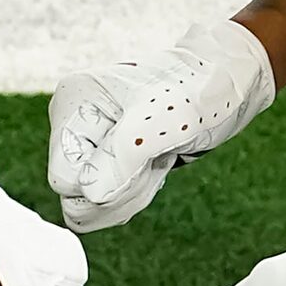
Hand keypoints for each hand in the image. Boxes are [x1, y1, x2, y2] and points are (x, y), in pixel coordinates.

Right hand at [44, 18, 274, 232]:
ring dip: (131, 192)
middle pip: (75, 194)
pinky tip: (154, 165)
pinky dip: (135, 193)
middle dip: (120, 190)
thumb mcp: (165, 120)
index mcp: (74, 101)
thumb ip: (123, 154)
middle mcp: (73, 121)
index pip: (63, 176)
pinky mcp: (105, 157)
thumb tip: (88, 192)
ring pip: (90, 202)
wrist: (222, 83)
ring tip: (158, 157)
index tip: (140, 158)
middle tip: (154, 159)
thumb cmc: (195, 89)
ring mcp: (89, 140)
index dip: (103, 181)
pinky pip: (105, 201)